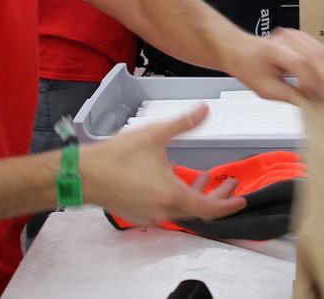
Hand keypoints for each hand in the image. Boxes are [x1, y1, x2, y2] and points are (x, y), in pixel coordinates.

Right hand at [81, 105, 245, 224]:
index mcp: (172, 196)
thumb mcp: (154, 135)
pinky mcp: (139, 213)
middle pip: (199, 211)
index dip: (229, 205)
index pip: (210, 209)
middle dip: (217, 197)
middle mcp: (163, 210)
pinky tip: (177, 178)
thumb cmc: (115, 158)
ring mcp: (150, 214)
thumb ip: (183, 123)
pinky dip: (179, 197)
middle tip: (228, 184)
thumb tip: (204, 109)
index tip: (241, 199)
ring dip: (197, 195)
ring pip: (183, 210)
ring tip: (206, 178)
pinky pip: (167, 208)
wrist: (81, 175)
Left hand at [223, 28, 323, 104]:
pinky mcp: (304, 37)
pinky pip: (323, 49)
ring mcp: (297, 35)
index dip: (312, 82)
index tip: (320, 98)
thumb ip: (290, 96)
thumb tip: (311, 103)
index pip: (300, 63)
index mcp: (273, 50)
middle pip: (317, 55)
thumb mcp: (265, 90)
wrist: (242, 52)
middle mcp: (287, 39)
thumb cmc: (249, 67)